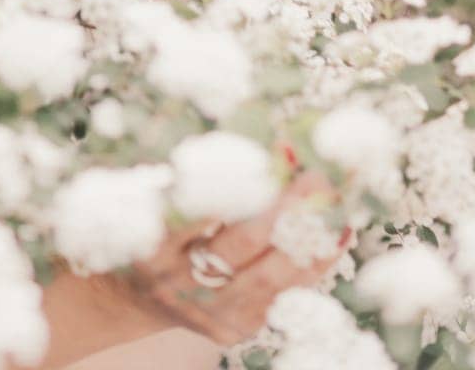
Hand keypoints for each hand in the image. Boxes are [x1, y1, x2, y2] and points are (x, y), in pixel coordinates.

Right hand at [126, 168, 348, 346]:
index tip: (268, 157)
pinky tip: (337, 232)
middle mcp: (177, 283)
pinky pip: (282, 295)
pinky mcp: (234, 328)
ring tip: (333, 202)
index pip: (194, 212)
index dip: (233, 183)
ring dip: (307, 238)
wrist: (137, 295)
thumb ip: (201, 171)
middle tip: (315, 176)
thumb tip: (273, 146)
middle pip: (238, 246)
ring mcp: (208, 312)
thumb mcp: (157, 192)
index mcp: (151, 243)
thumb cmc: (154, 224)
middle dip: (283, 209)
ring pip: (268, 278)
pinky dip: (313, 262)